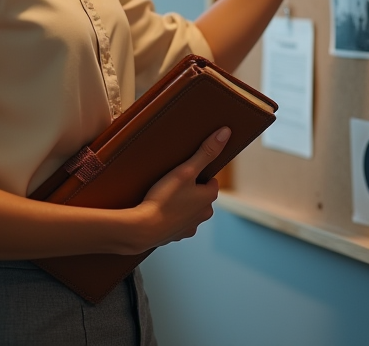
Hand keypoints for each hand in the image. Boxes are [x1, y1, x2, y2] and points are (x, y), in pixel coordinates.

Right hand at [130, 127, 228, 251]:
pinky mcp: (176, 236)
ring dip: (180, 204)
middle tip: (171, 183)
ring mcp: (190, 227)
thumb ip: (205, 152)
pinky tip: (158, 211)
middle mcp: (203, 214)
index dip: (198, 175)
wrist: (143, 229)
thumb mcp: (185, 170)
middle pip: (200, 196)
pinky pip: (176, 222)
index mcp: (209, 198)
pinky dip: (170, 217)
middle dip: (189, 190)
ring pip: (188, 209)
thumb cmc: (164, 199)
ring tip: (163, 197)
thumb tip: (226, 133)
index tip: (184, 172)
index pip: (211, 181)